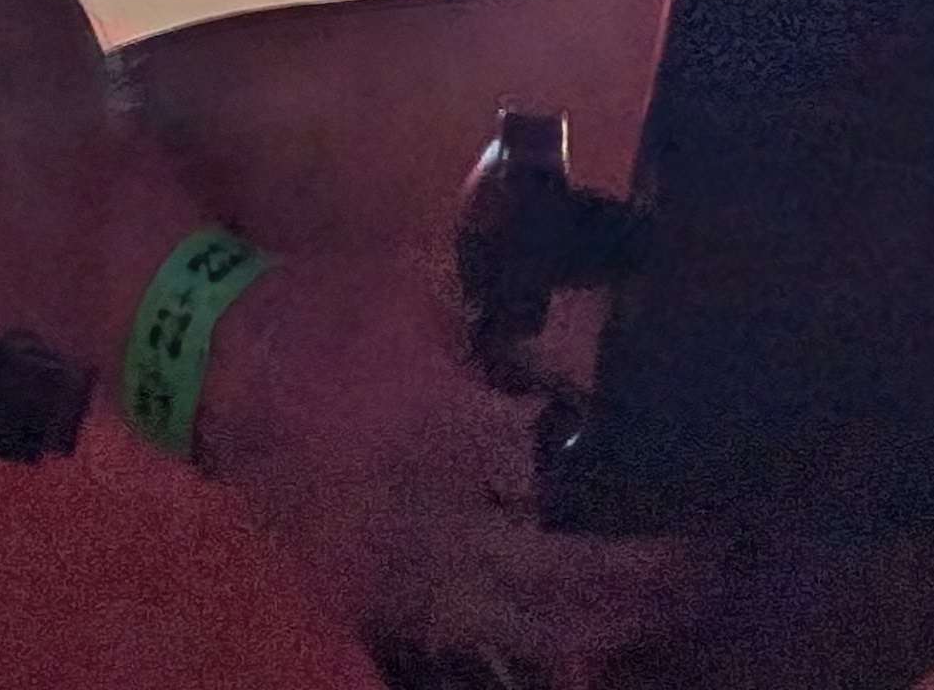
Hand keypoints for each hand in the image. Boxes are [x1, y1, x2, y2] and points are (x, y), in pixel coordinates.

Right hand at [194, 245, 713, 679]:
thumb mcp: (441, 295)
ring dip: (607, 621)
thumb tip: (618, 349)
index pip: (559, 473)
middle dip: (642, 578)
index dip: (633, 482)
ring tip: (675, 601)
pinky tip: (597, 627)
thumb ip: (528, 330)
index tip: (697, 480)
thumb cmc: (341, 317)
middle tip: (709, 560)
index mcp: (440, 429)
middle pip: (557, 574)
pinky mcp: (380, 598)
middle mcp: (426, 517)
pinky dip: (544, 638)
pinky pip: (478, 634)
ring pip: (524, 624)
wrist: (224, 372)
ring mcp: (400, 571)